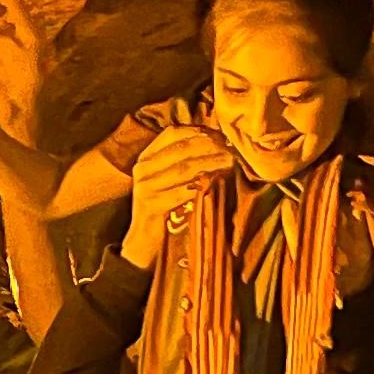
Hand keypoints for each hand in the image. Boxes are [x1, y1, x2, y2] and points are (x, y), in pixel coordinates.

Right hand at [120, 118, 233, 267]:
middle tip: (231, 150)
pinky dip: (202, 185)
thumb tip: (219, 144)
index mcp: (147, 157)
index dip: (198, 131)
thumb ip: (185, 161)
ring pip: (184, 168)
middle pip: (182, 149)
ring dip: (210, 164)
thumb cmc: (165, 209)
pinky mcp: (151, 205)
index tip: (221, 136)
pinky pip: (183, 191)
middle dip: (209, 147)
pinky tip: (217, 183)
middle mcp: (143, 168)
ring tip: (229, 163)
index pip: (173, 133)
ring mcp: (145, 186)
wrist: (145, 242)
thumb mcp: (171, 180)